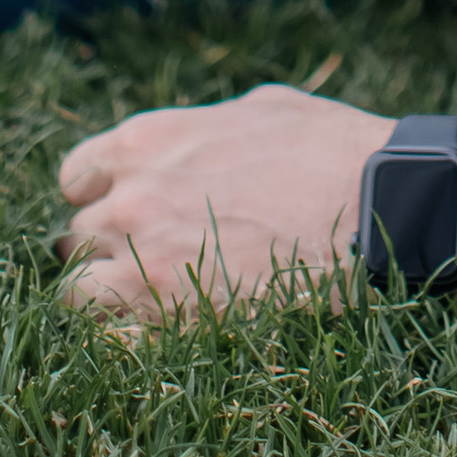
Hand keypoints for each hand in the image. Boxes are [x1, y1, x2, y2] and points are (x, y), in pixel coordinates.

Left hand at [56, 85, 390, 324]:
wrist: (380, 208)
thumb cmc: (330, 151)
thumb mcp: (258, 110)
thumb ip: (200, 131)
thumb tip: (189, 149)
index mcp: (145, 144)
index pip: (76, 177)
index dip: (100, 196)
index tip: (125, 210)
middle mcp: (130, 203)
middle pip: (76, 239)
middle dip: (107, 250)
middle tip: (152, 262)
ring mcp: (144, 268)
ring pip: (79, 298)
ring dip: (109, 301)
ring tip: (157, 306)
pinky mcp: (172, 326)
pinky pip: (113, 346)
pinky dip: (130, 345)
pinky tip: (168, 337)